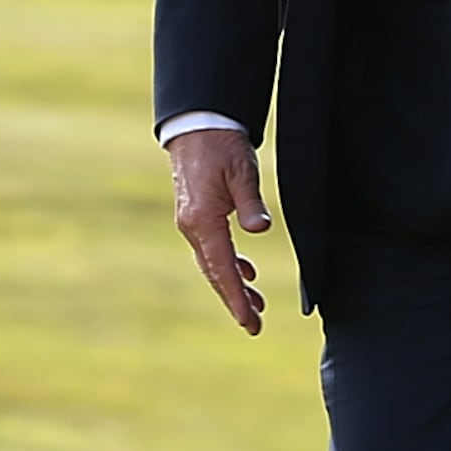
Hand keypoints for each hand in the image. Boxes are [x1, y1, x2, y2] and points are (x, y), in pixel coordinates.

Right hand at [167, 126, 271, 333]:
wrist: (197, 124)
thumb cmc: (221, 145)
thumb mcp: (242, 171)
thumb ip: (251, 203)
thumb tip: (260, 230)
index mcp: (203, 219)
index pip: (222, 267)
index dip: (235, 297)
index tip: (248, 321)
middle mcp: (192, 225)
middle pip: (214, 272)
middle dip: (234, 300)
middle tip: (255, 325)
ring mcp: (191, 221)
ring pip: (212, 263)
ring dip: (233, 285)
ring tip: (256, 305)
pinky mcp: (195, 215)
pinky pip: (211, 249)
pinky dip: (228, 265)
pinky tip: (246, 272)